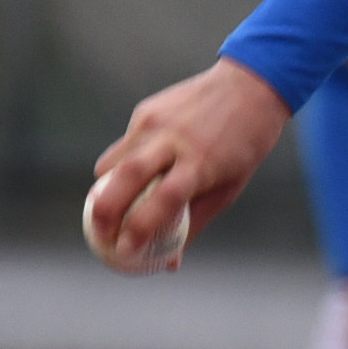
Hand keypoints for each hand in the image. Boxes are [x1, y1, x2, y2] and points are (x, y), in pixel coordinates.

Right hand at [86, 60, 289, 272]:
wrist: (249, 86)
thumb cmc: (243, 147)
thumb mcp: (228, 188)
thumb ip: (195, 223)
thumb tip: (169, 262)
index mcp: (201, 163)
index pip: (164, 201)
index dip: (140, 229)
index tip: (125, 252)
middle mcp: (174, 140)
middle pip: (126, 177)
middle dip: (104, 212)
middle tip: (98, 236)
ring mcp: (156, 122)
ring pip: (115, 162)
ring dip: (105, 190)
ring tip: (104, 213)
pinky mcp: (146, 111)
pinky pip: (124, 146)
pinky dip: (121, 167)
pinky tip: (129, 177)